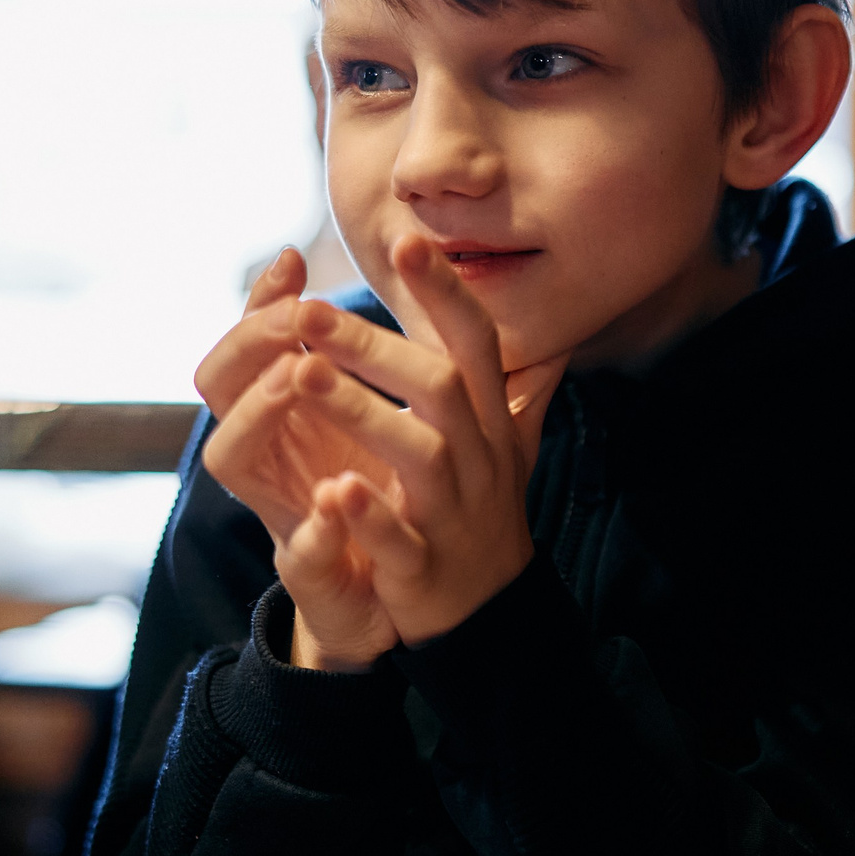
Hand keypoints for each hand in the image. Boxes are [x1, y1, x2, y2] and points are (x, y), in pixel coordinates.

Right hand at [192, 248, 400, 670]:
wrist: (392, 595)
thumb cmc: (367, 485)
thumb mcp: (356, 406)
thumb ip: (331, 344)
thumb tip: (294, 259)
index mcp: (280, 412)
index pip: (244, 344)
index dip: (258, 303)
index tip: (293, 262)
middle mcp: (265, 454)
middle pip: (219, 384)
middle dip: (252, 342)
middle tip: (300, 314)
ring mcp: (279, 511)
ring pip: (231, 456)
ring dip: (260, 411)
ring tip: (296, 373)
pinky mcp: (310, 572)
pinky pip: (300, 549)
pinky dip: (316, 523)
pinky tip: (338, 493)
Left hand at [274, 235, 568, 646]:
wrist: (490, 614)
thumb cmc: (484, 510)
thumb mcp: (511, 444)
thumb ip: (522, 387)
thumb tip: (553, 335)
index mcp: (490, 422)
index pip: (477, 343)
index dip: (448, 293)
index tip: (407, 241)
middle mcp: (479, 459)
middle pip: (441, 388)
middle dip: (376, 346)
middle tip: (309, 312)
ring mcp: (454, 513)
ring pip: (419, 454)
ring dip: (362, 411)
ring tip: (301, 374)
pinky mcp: (424, 567)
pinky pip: (397, 539)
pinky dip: (366, 515)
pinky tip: (330, 487)